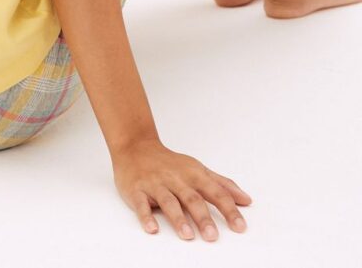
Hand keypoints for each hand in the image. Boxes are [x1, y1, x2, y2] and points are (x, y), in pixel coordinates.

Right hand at [111, 137, 252, 240]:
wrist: (136, 147)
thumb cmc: (170, 163)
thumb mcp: (198, 169)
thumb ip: (222, 185)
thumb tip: (246, 200)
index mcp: (193, 174)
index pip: (215, 192)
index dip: (228, 210)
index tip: (240, 227)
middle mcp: (175, 178)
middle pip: (191, 198)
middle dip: (202, 217)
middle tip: (212, 237)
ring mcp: (155, 184)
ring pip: (168, 201)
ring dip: (178, 218)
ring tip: (187, 235)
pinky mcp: (137, 190)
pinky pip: (141, 203)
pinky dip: (146, 216)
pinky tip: (152, 228)